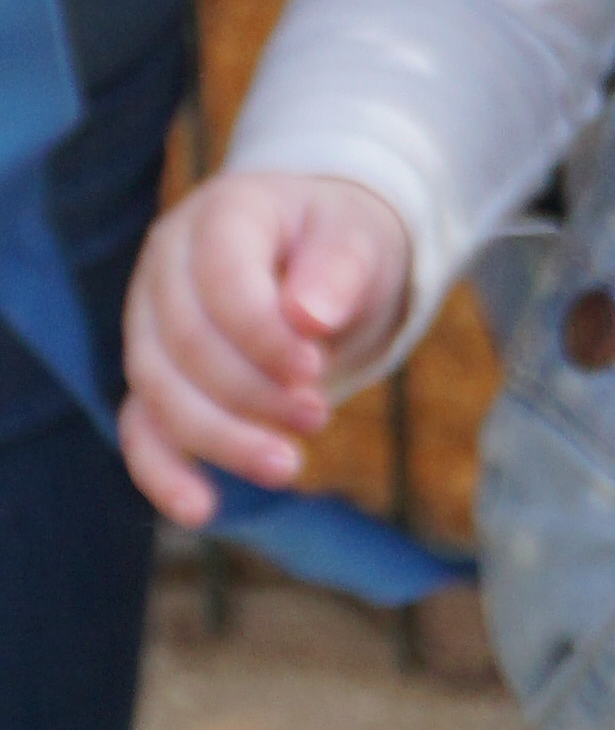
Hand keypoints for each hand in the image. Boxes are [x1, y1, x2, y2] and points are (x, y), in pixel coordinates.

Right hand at [119, 171, 411, 526]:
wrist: (319, 259)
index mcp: (220, 218)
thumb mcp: (357, 239)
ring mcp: (150, 325)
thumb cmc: (338, 245)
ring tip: (286, 466)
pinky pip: (141, 429)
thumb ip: (338, 269)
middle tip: (318, 415)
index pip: (221, 278)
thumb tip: (310, 318)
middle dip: (251, 391)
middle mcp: (167, 268)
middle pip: (186, 342)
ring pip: (158, 391)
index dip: (262, 333)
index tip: (313, 369)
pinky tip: (199, 511)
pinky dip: (162, 473)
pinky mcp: (155, 378)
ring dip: (220, 437)